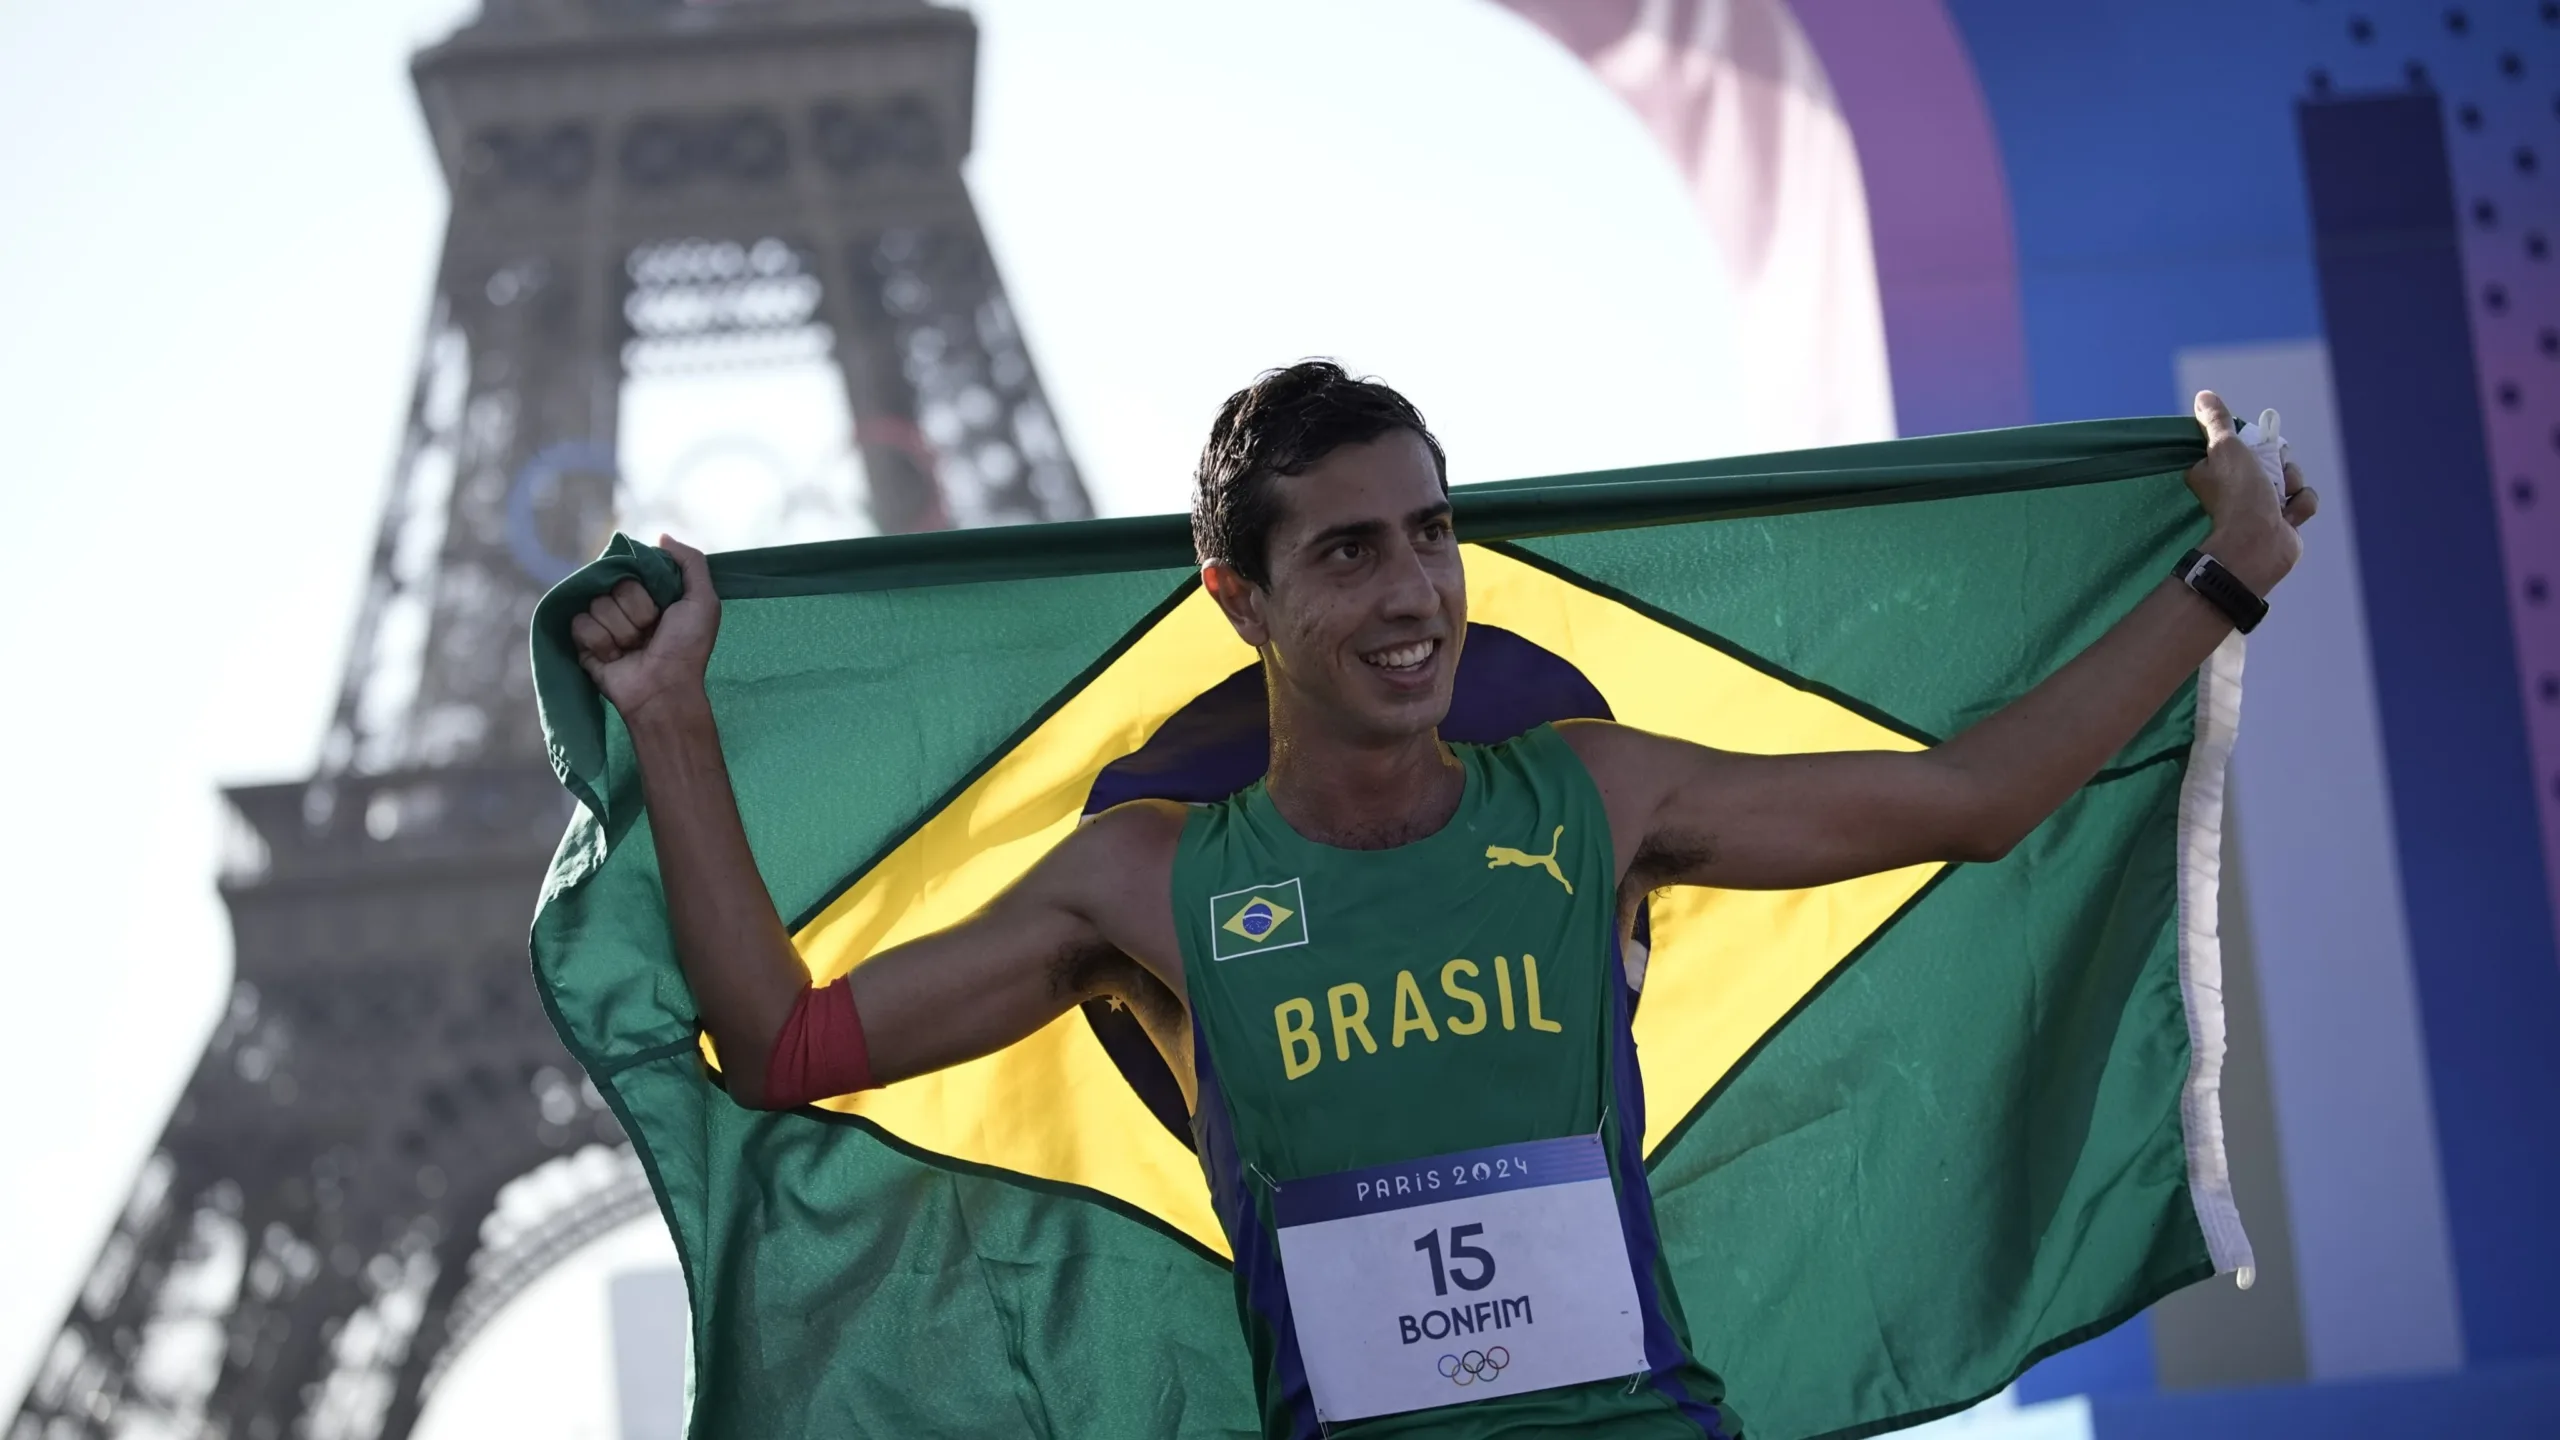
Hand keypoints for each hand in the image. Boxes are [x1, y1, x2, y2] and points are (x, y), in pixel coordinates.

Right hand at [571, 534, 720, 723]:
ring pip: (597, 604)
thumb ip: (690, 562)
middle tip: (650, 633)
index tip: (662, 605)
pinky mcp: (584, 643)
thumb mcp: (703, 601)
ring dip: (621, 631)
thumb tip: (661, 536)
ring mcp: (603, 623)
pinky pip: (580, 623)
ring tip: (635, 648)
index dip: (645, 586)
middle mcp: (624, 605)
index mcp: (650, 592)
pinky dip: (601, 642)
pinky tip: (616, 658)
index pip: (631, 565)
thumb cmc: (688, 647)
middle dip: (636, 611)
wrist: (664, 689)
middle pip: (613, 584)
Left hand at [2186, 390, 2318, 592]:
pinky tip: (2287, 518)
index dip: (2255, 444)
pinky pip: (2304, 500)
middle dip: (2279, 464)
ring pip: (2293, 477)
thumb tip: (2204, 397)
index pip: (2246, 443)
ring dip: (2291, 485)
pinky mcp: (2285, 520)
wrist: (2257, 544)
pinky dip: (2300, 507)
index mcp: (2218, 470)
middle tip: (2269, 474)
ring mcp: (2263, 504)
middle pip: (2274, 457)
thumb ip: (2216, 422)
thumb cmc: (2237, 495)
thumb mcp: (2225, 448)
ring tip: (2277, 500)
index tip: (2253, 448)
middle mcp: (2238, 487)